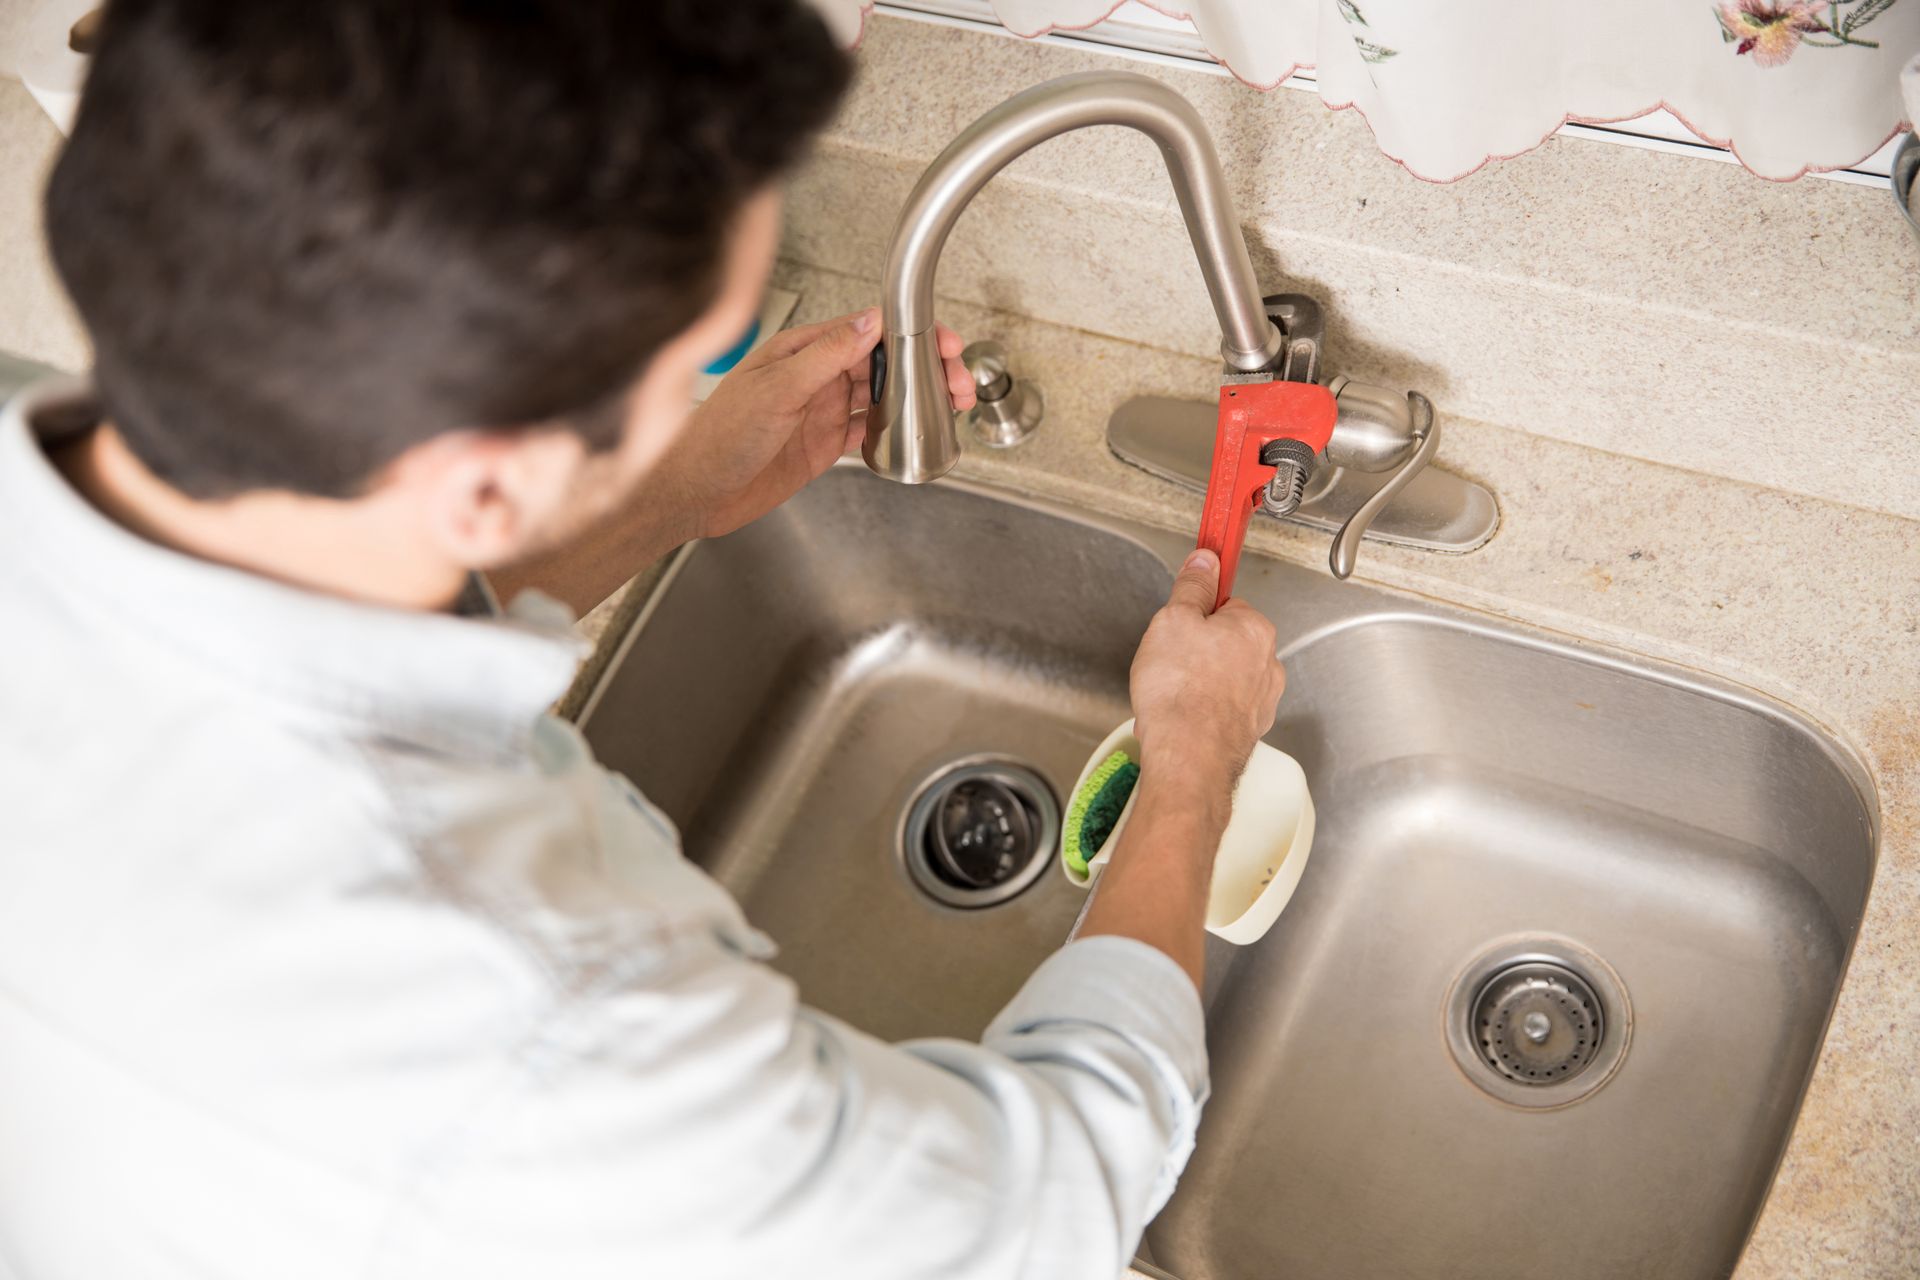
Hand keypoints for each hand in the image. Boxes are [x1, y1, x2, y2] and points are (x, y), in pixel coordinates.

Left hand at [665, 307, 974, 540]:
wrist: (694, 491)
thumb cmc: (717, 436)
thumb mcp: (777, 389)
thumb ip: (826, 355)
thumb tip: (868, 323)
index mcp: (801, 351)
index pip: (866, 331)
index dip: (909, 334)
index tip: (941, 341)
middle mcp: (814, 377)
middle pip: (882, 363)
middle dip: (924, 368)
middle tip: (956, 381)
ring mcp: (820, 411)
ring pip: (881, 397)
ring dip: (916, 399)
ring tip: (949, 404)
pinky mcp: (821, 445)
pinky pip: (866, 431)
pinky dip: (893, 431)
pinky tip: (914, 432)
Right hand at [1129, 548, 1286, 791]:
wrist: (1187, 759)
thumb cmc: (1181, 693)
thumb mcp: (1173, 620)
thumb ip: (1192, 588)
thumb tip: (1205, 561)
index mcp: (1254, 630)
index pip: (1226, 605)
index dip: (1196, 613)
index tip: (1180, 620)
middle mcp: (1267, 664)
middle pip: (1224, 643)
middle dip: (1194, 652)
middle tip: (1167, 661)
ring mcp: (1260, 701)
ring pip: (1221, 679)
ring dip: (1196, 683)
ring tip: (1168, 695)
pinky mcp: (1248, 730)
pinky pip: (1219, 709)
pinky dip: (1199, 711)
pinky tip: (1177, 718)